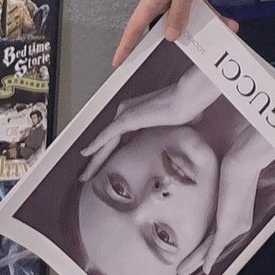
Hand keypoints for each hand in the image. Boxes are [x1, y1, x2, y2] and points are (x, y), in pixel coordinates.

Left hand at [79, 67, 223, 181]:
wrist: (188, 98)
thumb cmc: (185, 110)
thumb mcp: (170, 128)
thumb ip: (162, 137)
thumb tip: (170, 146)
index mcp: (136, 114)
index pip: (116, 139)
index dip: (107, 153)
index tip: (103, 167)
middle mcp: (127, 111)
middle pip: (107, 141)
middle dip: (96, 160)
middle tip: (87, 176)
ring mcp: (126, 114)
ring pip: (104, 141)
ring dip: (94, 159)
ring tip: (85, 175)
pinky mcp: (127, 118)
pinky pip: (107, 135)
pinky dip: (95, 145)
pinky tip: (86, 154)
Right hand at [112, 0, 237, 67]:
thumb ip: (178, 14)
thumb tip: (170, 36)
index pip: (136, 24)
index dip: (126, 44)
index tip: (117, 62)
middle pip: (171, 19)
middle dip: (190, 31)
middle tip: (204, 44)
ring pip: (194, 8)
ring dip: (211, 14)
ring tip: (229, 24)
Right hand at [175, 127, 274, 274]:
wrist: (244, 162)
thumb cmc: (238, 165)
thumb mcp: (227, 183)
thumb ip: (221, 193)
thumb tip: (214, 190)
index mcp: (239, 216)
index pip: (217, 238)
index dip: (204, 250)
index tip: (193, 258)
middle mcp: (239, 225)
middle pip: (213, 248)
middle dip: (195, 261)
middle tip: (182, 273)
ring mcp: (234, 226)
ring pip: (210, 249)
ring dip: (194, 263)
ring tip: (181, 273)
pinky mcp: (227, 225)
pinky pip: (216, 246)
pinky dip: (208, 258)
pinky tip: (203, 268)